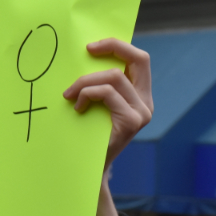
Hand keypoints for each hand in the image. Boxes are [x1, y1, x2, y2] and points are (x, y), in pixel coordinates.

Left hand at [62, 38, 152, 215]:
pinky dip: (87, 95)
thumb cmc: (82, 134)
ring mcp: (142, 113)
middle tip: (84, 51)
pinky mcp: (132, 122)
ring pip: (113, 77)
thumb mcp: (91, 103)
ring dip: (84, 82)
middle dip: (110, 48)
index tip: (90, 46)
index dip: (117, 45)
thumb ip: (95, 84)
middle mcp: (146, 103)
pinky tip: (76, 109)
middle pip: (138, 59)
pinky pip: (108, 94)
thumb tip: (79, 54)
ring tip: (69, 96)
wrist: (83, 170)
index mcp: (139, 94)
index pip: (138, 59)